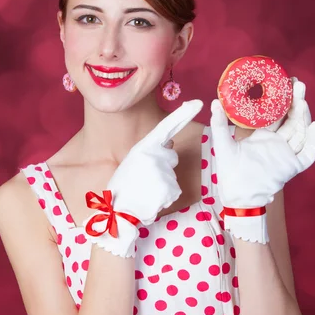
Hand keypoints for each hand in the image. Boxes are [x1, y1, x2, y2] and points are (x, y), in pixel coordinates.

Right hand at [83, 99, 203, 256]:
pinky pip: (174, 192)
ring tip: (144, 191)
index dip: (184, 113)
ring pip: (172, 176)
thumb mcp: (134, 161)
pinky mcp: (169, 190)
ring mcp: (163, 172)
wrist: (116, 212)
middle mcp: (155, 156)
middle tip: (142, 179)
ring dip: (162, 185)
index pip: (167, 126)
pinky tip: (150, 200)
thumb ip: (153, 151)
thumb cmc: (124, 187)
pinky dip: (165, 198)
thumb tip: (171, 144)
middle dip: (163, 167)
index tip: (199, 102)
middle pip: (171, 157)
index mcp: (144, 146)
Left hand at [210, 78, 314, 242]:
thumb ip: (219, 124)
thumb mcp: (222, 144)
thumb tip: (214, 101)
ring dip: (303, 116)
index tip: (284, 82)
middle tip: (298, 84)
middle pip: (291, 119)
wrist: (237, 195)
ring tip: (302, 100)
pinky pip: (308, 154)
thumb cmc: (230, 172)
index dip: (281, 99)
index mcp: (262, 136)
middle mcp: (276, 143)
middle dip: (295, 101)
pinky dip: (314, 142)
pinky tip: (314, 127)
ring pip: (300, 132)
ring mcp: (286, 154)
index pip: (276, 114)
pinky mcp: (292, 166)